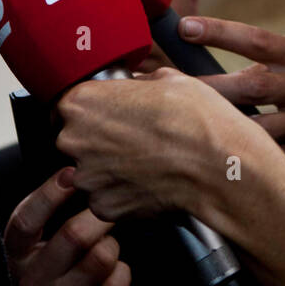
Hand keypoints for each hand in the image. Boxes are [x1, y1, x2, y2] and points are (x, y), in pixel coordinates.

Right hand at [4, 167, 130, 285]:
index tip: (71, 172)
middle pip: (75, 235)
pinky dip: (121, 270)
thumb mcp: (32, 240)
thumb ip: (46, 210)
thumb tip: (74, 169)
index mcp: (16, 255)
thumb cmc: (44, 267)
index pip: (28, 220)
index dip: (51, 193)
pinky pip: (120, 281)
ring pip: (103, 255)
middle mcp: (32, 283)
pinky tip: (110, 272)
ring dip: (111, 244)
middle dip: (98, 215)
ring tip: (104, 245)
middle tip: (106, 209)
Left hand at [56, 67, 261, 221]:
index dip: (91, 110)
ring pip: (90, 171)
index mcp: (82, 102)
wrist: (217, 166)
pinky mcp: (103, 206)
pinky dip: (122, 192)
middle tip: (132, 138)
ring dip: (110, 167)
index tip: (106, 115)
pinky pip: (106, 197)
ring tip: (145, 161)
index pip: (68, 105)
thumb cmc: (195, 120)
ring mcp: (87, 177)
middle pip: (75, 139)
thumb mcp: (167, 79)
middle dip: (99, 140)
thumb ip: (137, 83)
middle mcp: (74, 140)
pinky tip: (148, 180)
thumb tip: (137, 87)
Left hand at [176, 16, 284, 169]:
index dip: (219, 32)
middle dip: (209, 89)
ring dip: (223, 129)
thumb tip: (198, 56)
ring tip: (189, 127)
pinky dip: (247, 156)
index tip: (185, 27)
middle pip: (252, 87)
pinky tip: (220, 155)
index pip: (257, 40)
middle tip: (170, 89)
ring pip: (259, 130)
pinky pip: (272, 159)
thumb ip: (257, 59)